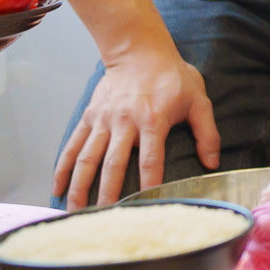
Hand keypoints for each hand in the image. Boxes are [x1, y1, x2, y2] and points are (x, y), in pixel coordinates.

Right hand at [52, 51, 218, 208]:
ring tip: (76, 211)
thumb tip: (212, 163)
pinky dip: (62, 168)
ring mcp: (103, 120)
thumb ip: (207, 132)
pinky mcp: (89, 117)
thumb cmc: (173, 77)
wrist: (139, 51)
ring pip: (87, 158)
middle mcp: (124, 122)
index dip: (149, 182)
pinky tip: (56, 187)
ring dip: (79, 186)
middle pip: (113, 163)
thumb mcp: (198, 100)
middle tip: (105, 218)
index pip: (150, 158)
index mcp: (153, 119)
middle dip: (108, 193)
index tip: (146, 204)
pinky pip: (72, 146)